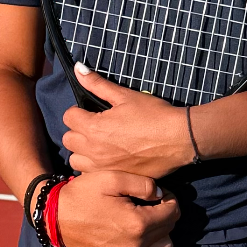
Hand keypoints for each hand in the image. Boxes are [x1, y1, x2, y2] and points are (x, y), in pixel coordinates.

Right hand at [56, 169, 179, 246]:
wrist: (56, 215)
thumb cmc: (83, 194)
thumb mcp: (112, 177)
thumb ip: (143, 184)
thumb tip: (161, 194)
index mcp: (137, 222)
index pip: (173, 212)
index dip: (169, 199)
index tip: (157, 194)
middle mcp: (135, 246)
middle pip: (170, 230)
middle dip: (165, 215)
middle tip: (150, 206)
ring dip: (161, 235)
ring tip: (147, 224)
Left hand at [61, 65, 195, 179]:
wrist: (179, 139)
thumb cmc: (153, 115)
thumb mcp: (125, 96)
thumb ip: (98, 84)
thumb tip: (78, 68)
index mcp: (93, 127)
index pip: (68, 117)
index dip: (79, 111)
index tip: (92, 111)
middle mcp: (93, 151)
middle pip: (68, 139)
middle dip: (78, 130)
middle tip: (96, 126)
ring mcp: (103, 168)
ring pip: (76, 161)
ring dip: (82, 152)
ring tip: (99, 144)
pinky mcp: (114, 178)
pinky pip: (91, 174)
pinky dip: (94, 167)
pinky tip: (109, 158)